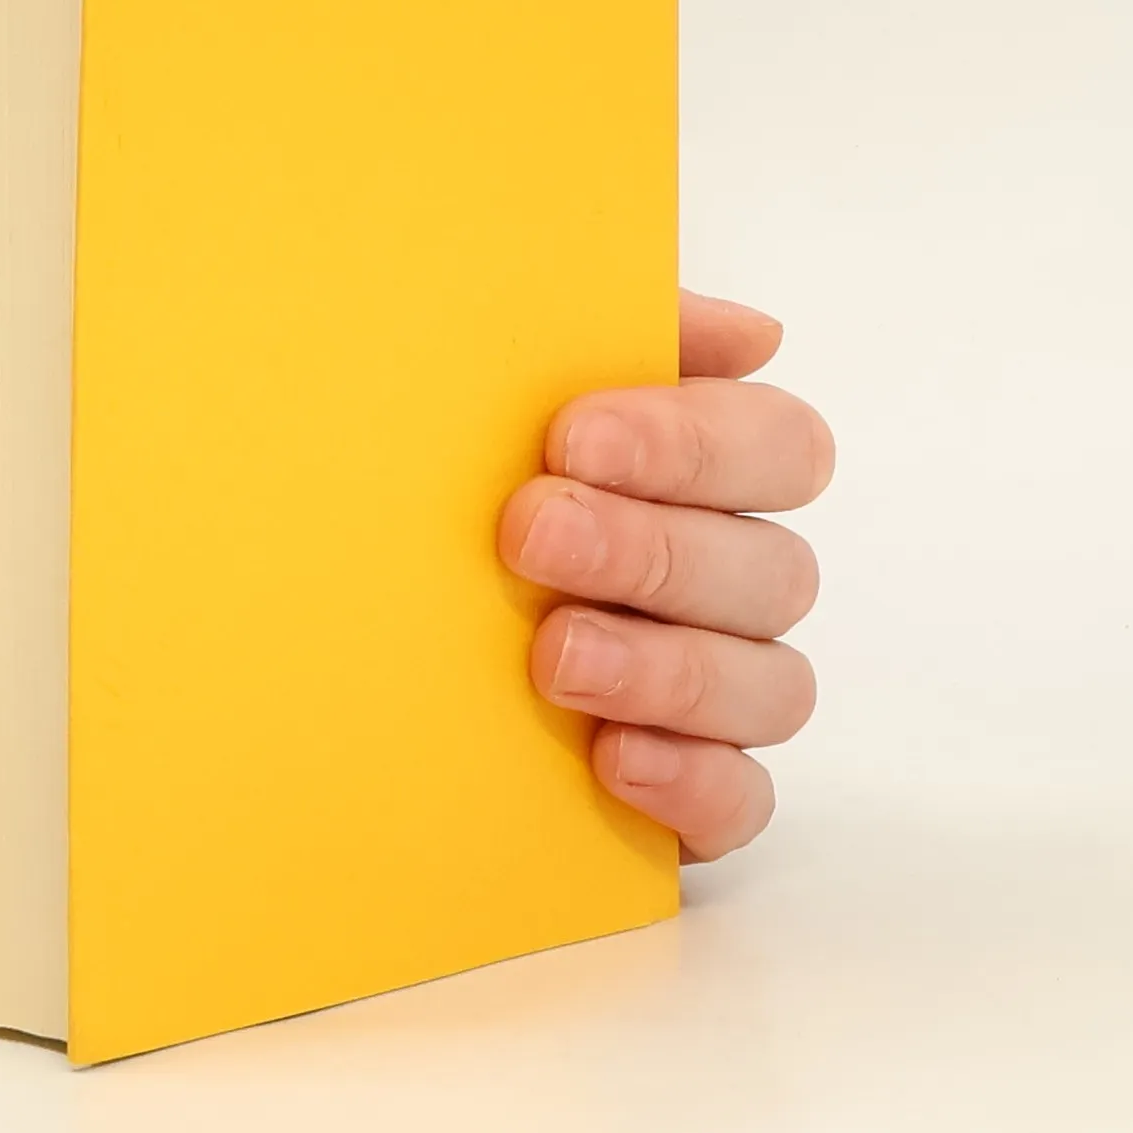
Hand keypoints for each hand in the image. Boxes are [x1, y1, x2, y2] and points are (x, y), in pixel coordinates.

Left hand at [498, 291, 832, 861]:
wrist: (355, 617)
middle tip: (530, 535)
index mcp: (710, 472)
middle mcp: (730, 579)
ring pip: (771, 686)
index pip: (778, 445)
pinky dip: (692, 783)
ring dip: (665, 668)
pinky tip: (613, 758)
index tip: (572, 437)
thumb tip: (753, 335)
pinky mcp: (692, 788)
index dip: (692, 442)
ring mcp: (718, 690)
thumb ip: (612, 330)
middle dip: (650, 550)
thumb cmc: (461, 477)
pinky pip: (742, 802)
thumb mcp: (509, 383)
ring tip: (554, 657)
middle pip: (770, 568)